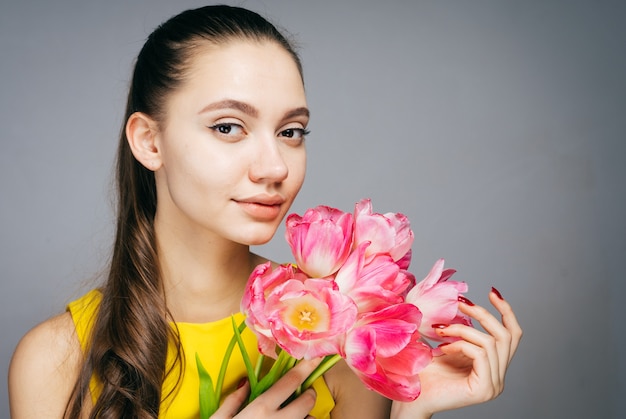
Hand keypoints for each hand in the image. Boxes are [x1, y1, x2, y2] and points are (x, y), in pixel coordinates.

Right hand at [210, 358, 320, 418]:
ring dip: (307, 417)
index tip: (315, 358)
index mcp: (260, 409)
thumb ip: (233, 401)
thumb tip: (245, 384)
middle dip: (309, 395)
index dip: (306, 368)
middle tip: (305, 394)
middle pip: (307, 401)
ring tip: (299, 416)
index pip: (290, 382)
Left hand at [391, 288, 522, 418]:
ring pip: (491, 342)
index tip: (492, 291)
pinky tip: (443, 348)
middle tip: (460, 304)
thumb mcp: (447, 342)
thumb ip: (461, 328)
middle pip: (506, 336)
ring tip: (441, 330)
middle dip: (483, 314)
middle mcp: (499, 377)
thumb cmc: (425, 371)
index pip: (512, 335)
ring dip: (463, 330)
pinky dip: (460, 344)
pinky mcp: (484, 388)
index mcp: (493, 366)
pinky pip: (480, 354)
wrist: (412, 397)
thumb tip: (464, 299)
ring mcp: (494, 385)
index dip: (506, 311)